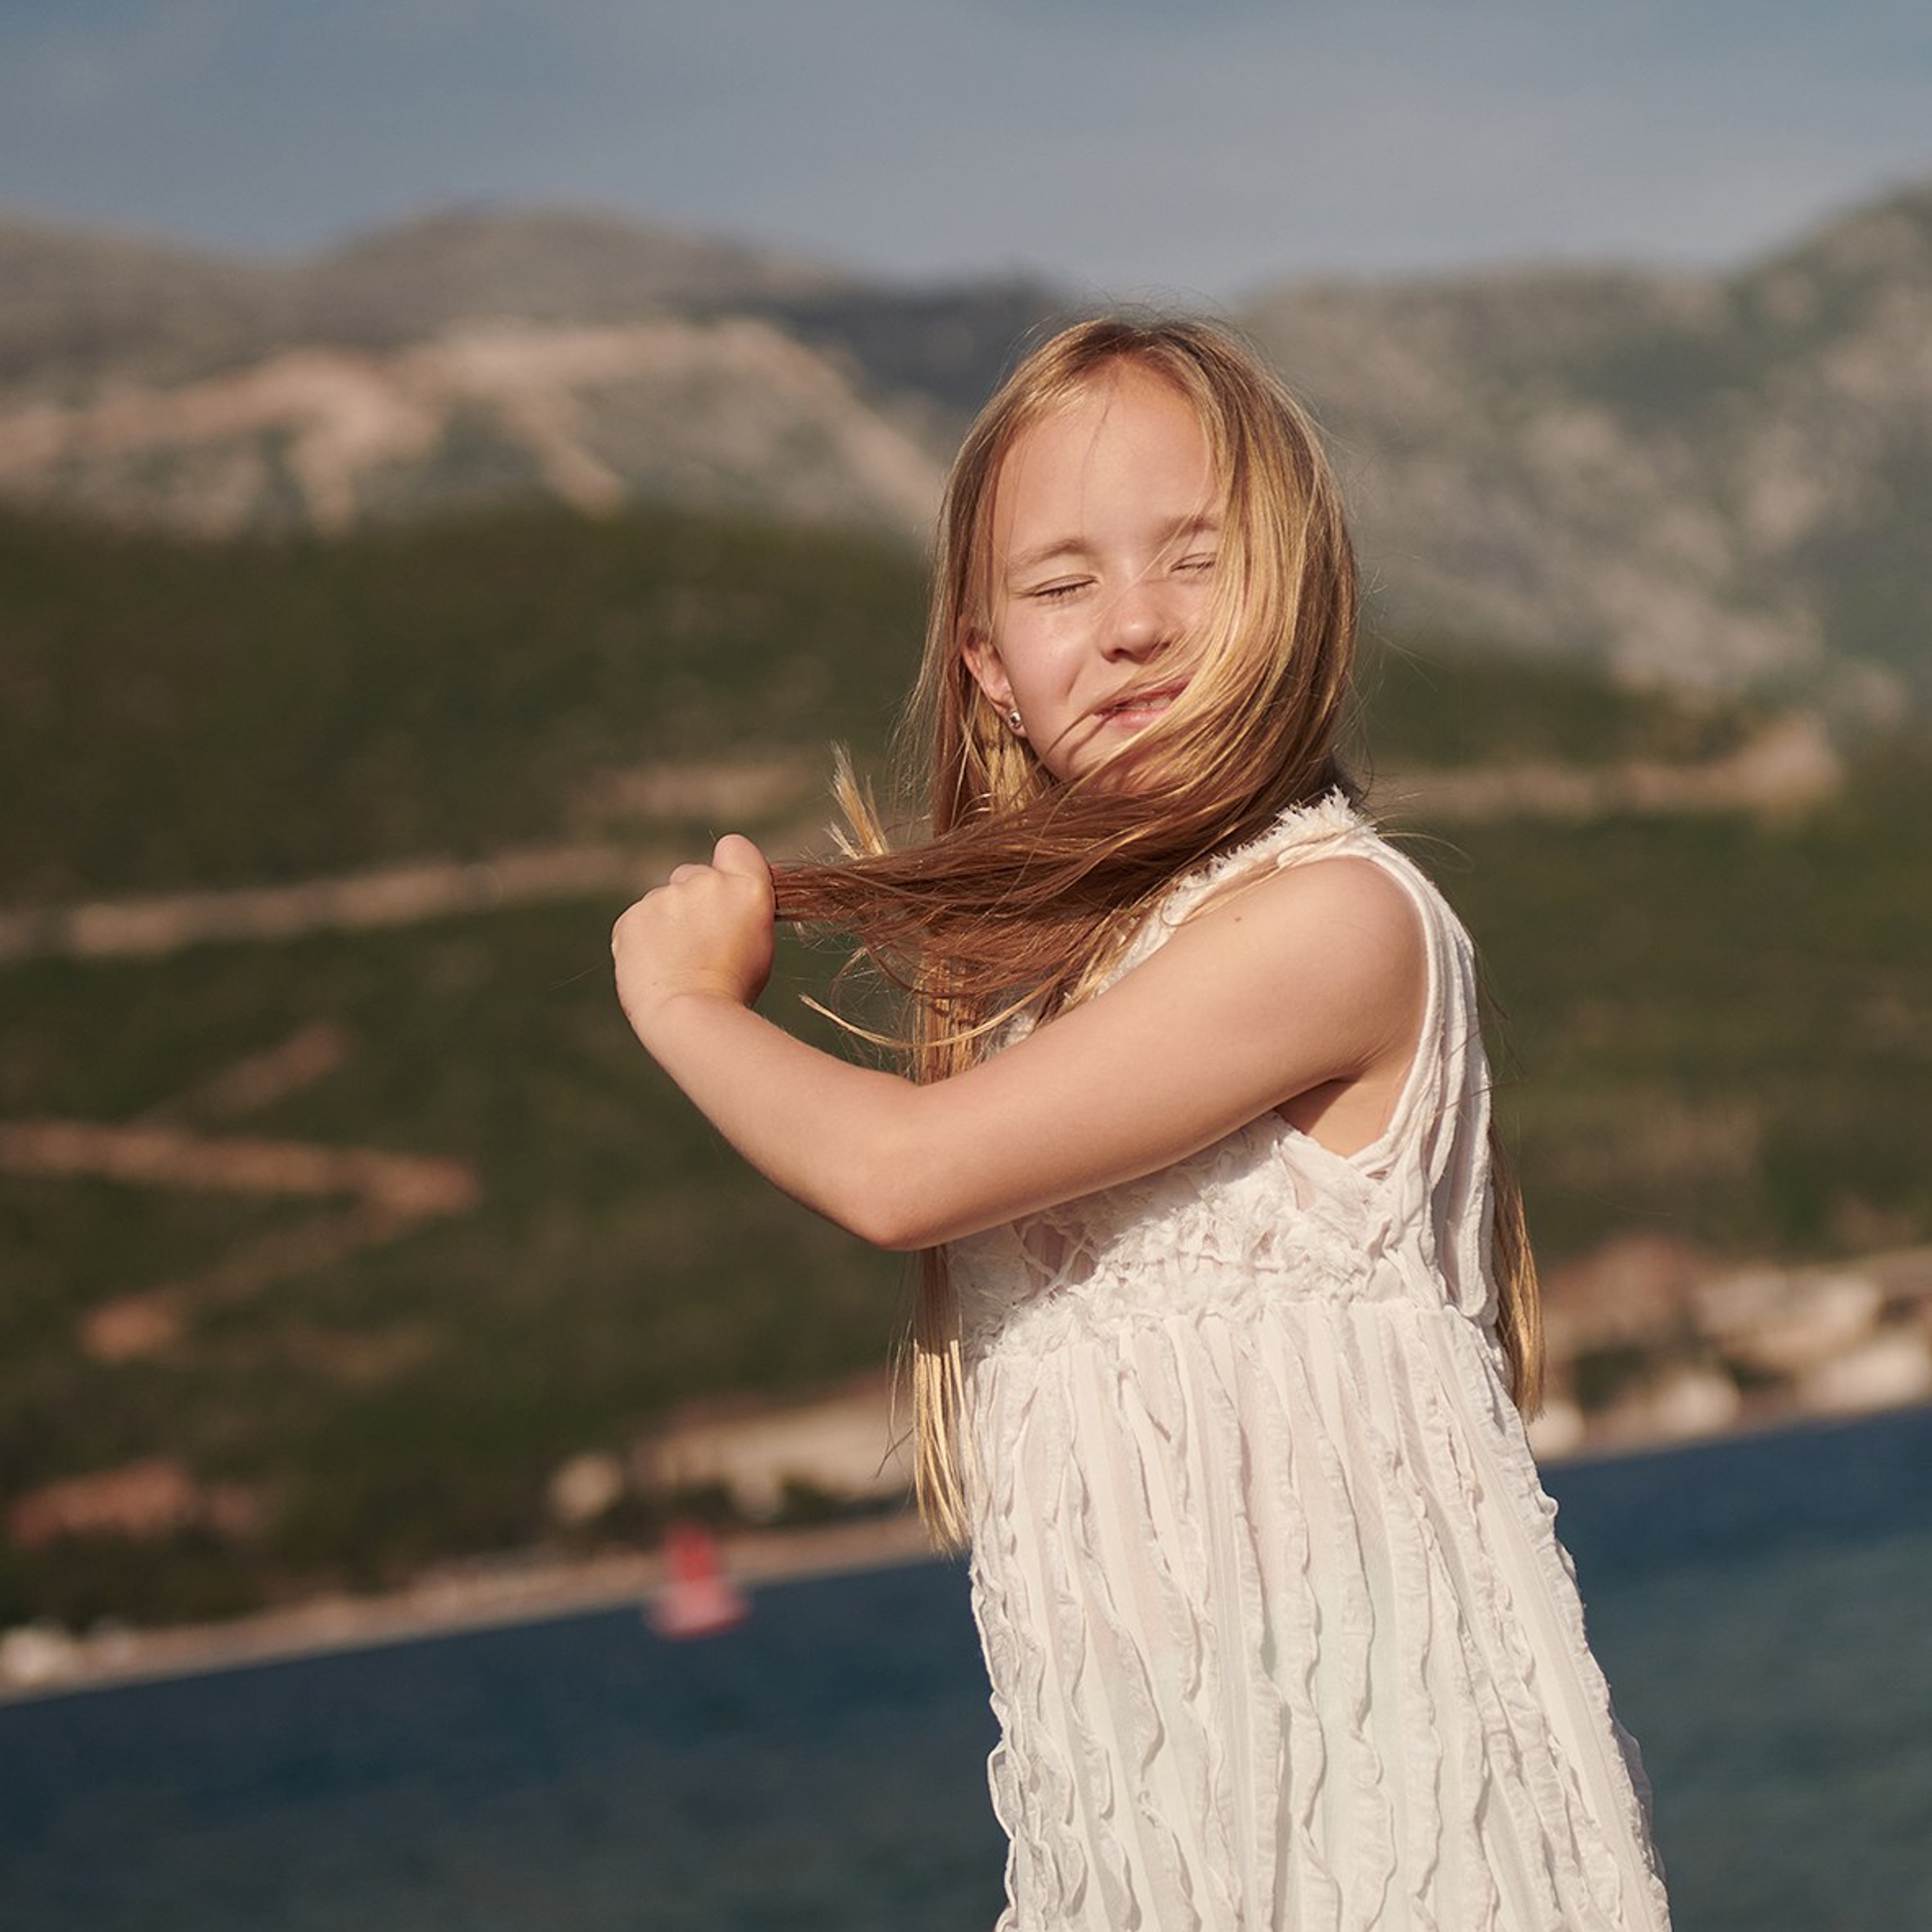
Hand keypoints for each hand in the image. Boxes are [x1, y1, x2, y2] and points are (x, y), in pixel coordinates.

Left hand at [612, 834, 775, 1040]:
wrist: (690, 1015)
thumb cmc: (734, 988)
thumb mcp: (758, 942)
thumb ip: (740, 908)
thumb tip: (722, 901)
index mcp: (746, 887)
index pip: (735, 847)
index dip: (731, 868)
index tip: (729, 896)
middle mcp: (704, 882)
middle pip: (693, 876)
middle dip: (695, 900)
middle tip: (702, 944)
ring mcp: (663, 898)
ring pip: (663, 901)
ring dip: (669, 922)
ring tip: (679, 964)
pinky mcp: (631, 917)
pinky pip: (638, 921)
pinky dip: (644, 939)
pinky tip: (657, 967)